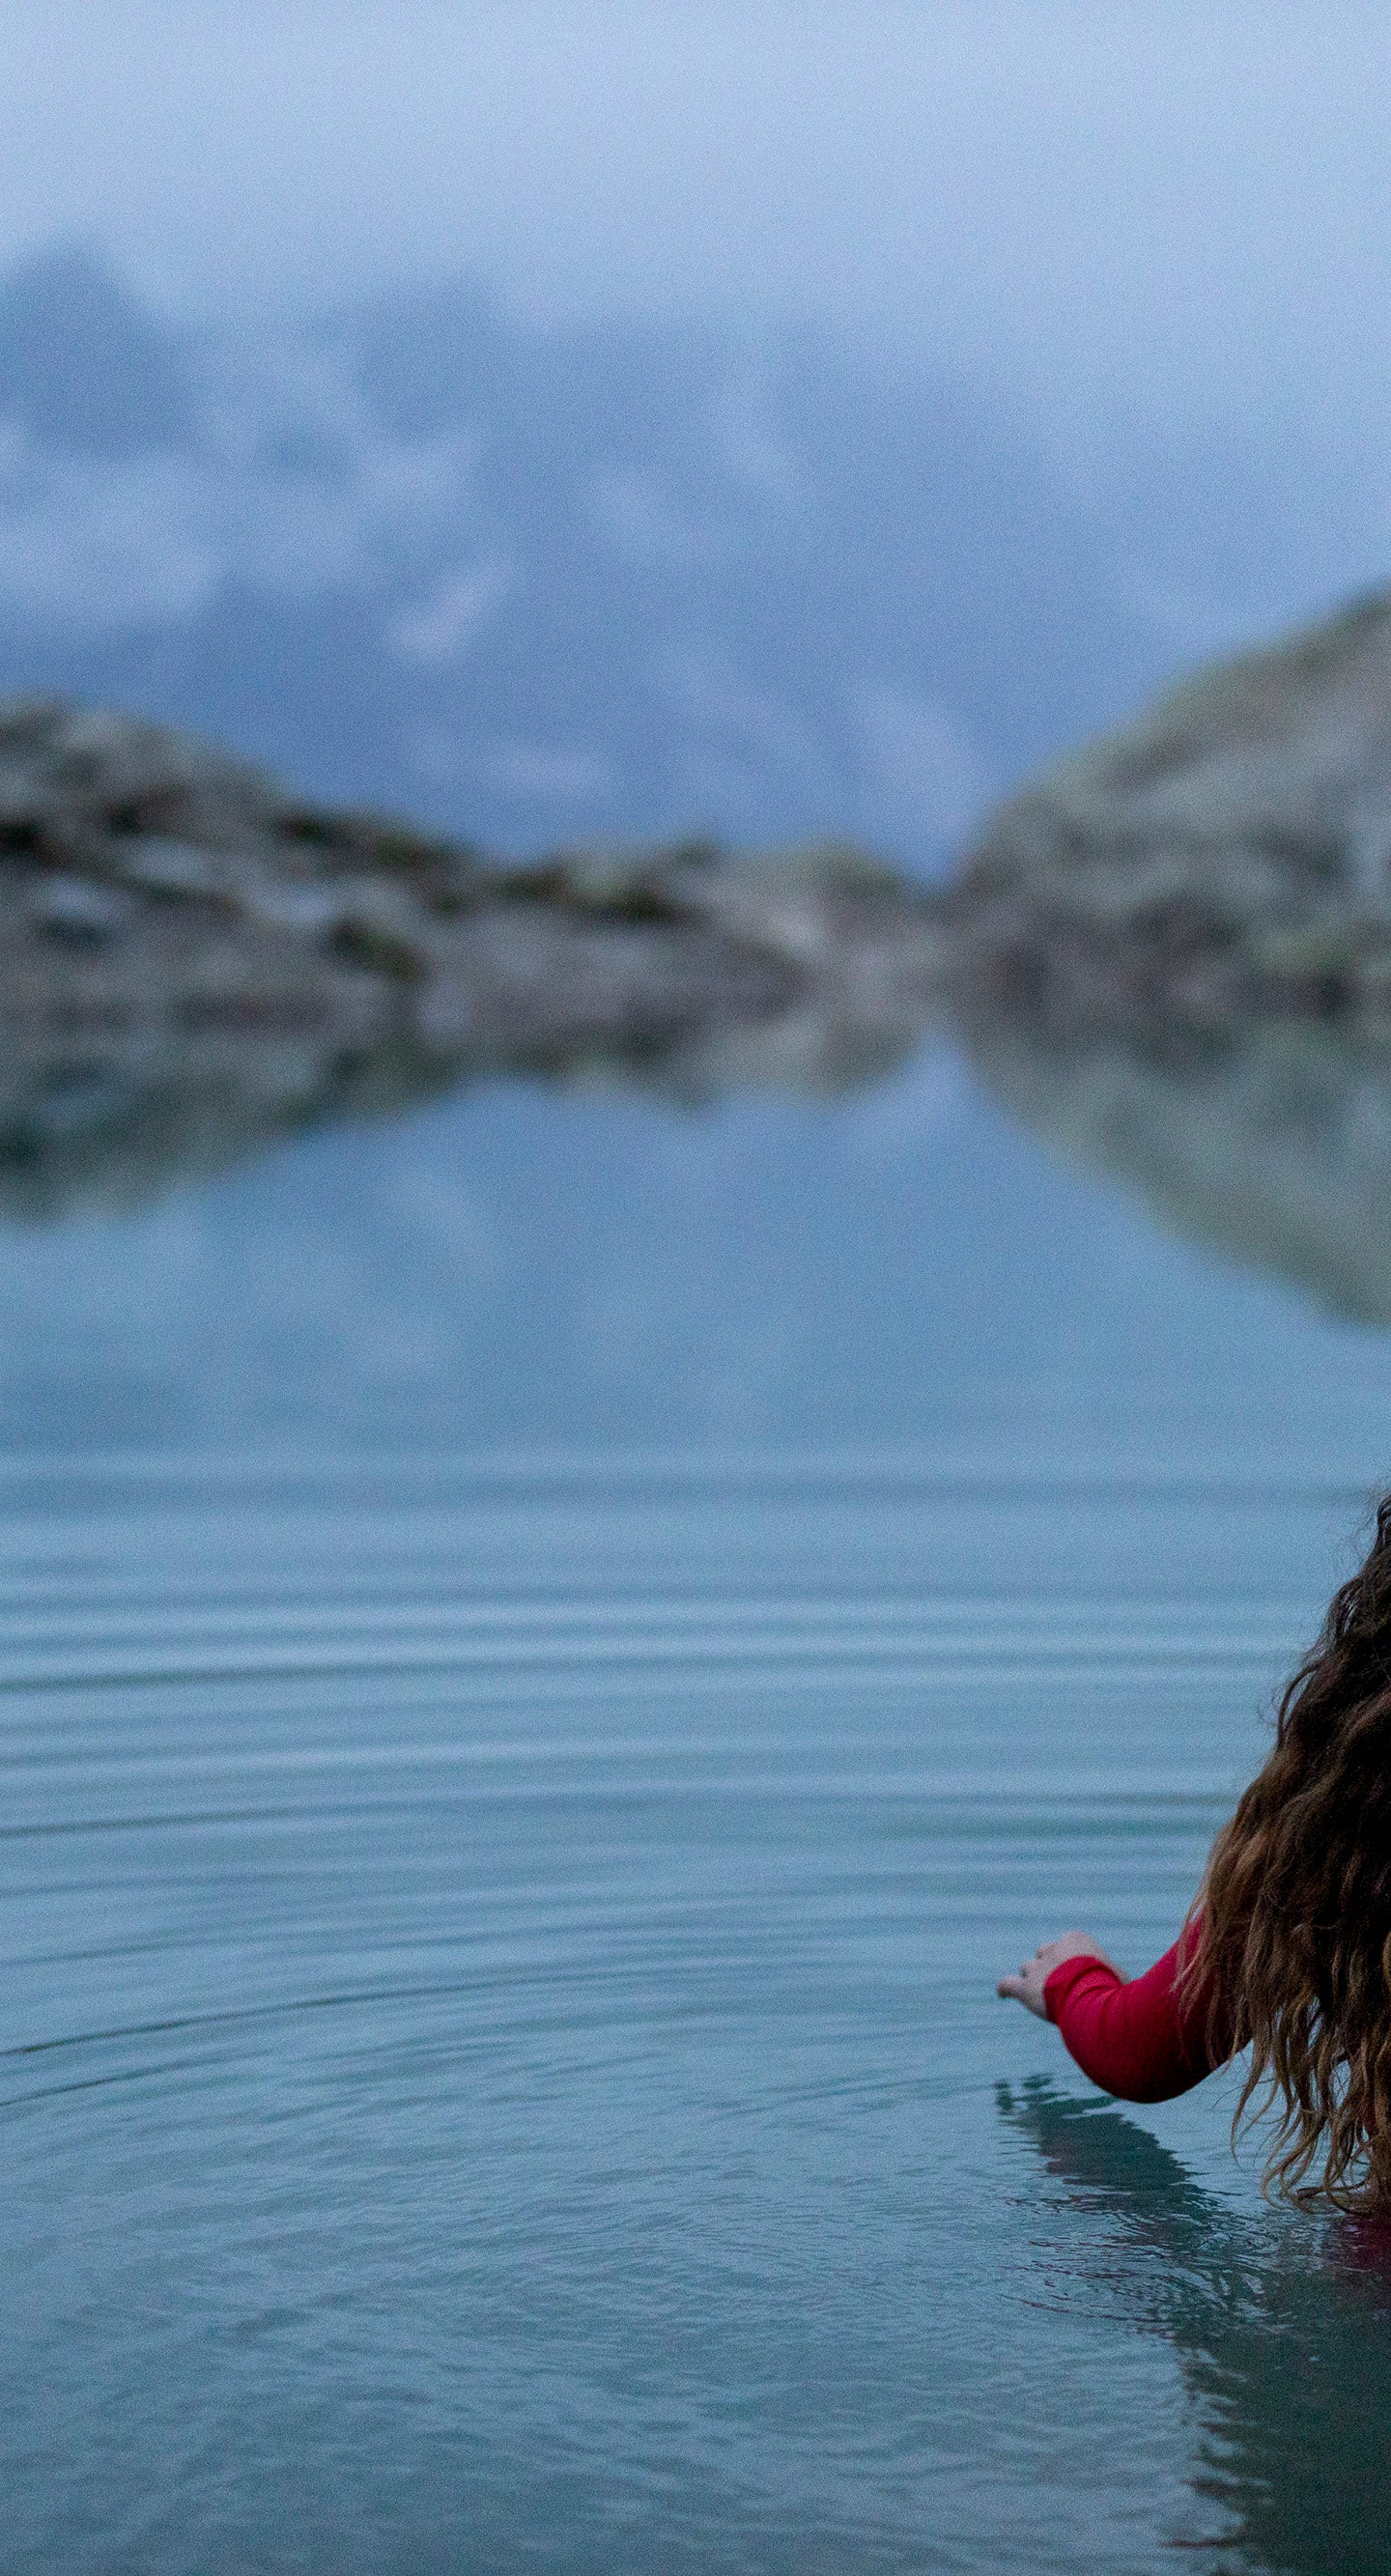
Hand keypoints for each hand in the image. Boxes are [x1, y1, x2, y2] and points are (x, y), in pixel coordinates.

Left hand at [997, 1931, 1116, 2019]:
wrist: (1091, 1997)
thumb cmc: (1111, 1988)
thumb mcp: (1120, 1977)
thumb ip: (1112, 1975)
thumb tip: (1119, 1984)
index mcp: (1075, 1941)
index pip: (1067, 1944)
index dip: (1071, 1960)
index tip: (1079, 1974)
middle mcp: (1053, 1950)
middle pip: (1044, 1953)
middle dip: (1050, 1966)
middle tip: (1061, 1986)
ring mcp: (1037, 1968)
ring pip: (1028, 1968)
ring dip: (1033, 1979)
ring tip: (1042, 1995)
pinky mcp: (1026, 1989)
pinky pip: (1008, 1984)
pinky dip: (1005, 1988)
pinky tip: (1003, 1992)